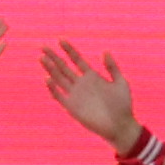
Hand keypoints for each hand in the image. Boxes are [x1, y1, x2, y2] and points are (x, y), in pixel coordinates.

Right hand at [36, 41, 144, 155]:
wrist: (120, 125)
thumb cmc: (123, 105)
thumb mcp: (121, 82)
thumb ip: (112, 67)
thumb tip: (104, 51)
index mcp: (92, 76)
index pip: (76, 60)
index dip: (69, 50)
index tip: (60, 39)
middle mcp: (81, 84)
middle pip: (64, 67)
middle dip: (54, 57)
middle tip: (43, 46)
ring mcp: (75, 95)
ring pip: (59, 79)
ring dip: (50, 69)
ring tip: (42, 58)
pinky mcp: (72, 107)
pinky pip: (59, 96)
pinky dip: (53, 88)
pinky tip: (48, 78)